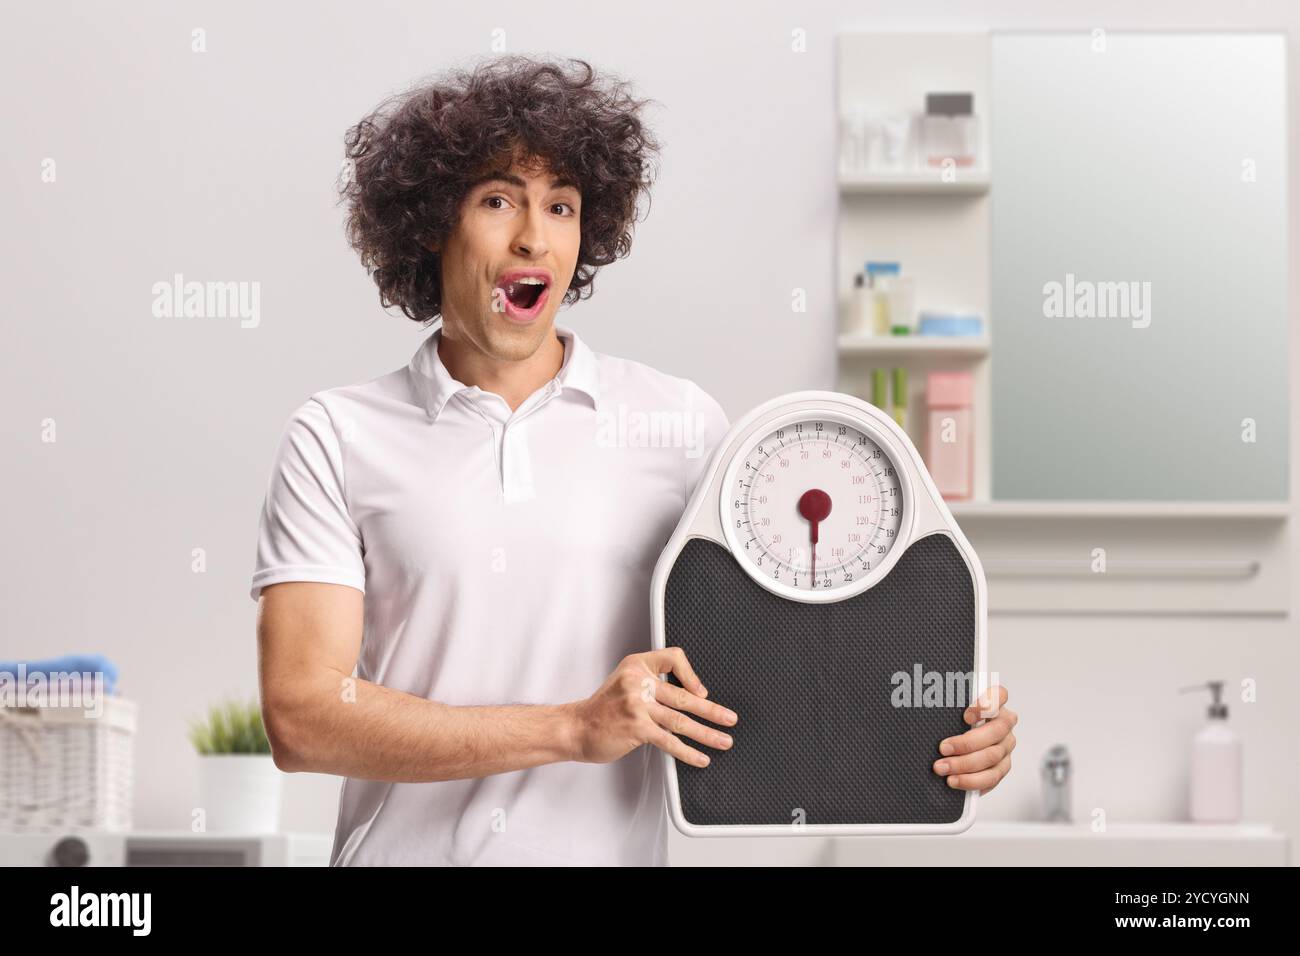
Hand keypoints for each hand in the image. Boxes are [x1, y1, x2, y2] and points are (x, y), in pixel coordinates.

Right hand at [568, 648, 737, 767]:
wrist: (576, 727)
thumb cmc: (601, 708)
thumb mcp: (624, 681)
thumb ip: (651, 682)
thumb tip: (687, 694)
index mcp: (637, 665)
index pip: (673, 657)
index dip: (691, 674)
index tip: (701, 690)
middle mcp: (638, 682)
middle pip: (683, 695)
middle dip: (711, 710)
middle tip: (730, 719)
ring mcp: (637, 705)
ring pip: (680, 720)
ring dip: (706, 733)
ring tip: (723, 740)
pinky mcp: (637, 728)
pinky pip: (669, 741)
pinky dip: (688, 752)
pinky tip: (700, 757)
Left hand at [932, 684, 1016, 794]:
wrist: (960, 746)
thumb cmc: (954, 723)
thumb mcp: (951, 711)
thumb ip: (948, 708)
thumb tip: (926, 708)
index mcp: (996, 704)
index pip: (999, 695)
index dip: (986, 704)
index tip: (965, 715)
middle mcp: (1004, 724)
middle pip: (994, 732)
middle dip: (966, 743)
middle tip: (943, 748)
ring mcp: (1005, 746)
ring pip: (991, 757)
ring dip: (964, 765)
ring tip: (942, 768)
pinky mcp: (1002, 767)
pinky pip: (991, 777)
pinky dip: (971, 781)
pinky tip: (954, 780)